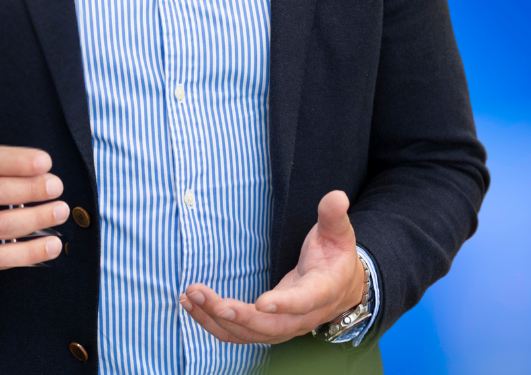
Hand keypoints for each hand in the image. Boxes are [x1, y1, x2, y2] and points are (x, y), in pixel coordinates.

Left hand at [179, 190, 365, 344]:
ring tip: (189, 296)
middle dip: (236, 315)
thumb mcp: (338, 234)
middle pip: (269, 327)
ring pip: (248, 334)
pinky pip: (237, 334)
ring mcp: (283, 328)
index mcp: (322, 291)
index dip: (284, 304)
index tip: (261, 303)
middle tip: (205, 296)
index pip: (304, 302)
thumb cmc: (335, 256)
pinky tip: (191, 305)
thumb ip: (333, 216)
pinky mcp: (267, 329)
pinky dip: (213, 323)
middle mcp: (302, 317)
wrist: (341, 287)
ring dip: (215, 319)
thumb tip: (336, 196)